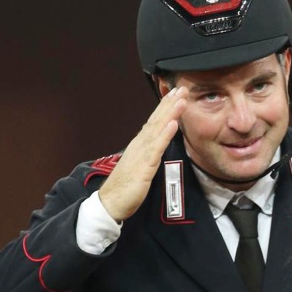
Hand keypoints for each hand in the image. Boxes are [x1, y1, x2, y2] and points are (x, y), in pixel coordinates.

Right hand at [98, 86, 187, 221]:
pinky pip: (156, 148)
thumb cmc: (125, 187)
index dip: (165, 107)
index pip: (154, 121)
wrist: (111, 203)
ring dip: (170, 113)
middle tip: (181, 88)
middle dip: (169, 103)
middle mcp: (140, 144)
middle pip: (156, 119)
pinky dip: (165, 135)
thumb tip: (156, 146)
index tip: (175, 94)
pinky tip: (173, 124)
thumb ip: (147, 154)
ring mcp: (141, 153)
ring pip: (157, 129)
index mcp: (139, 145)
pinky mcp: (144, 166)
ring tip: (180, 99)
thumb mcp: (140, 166)